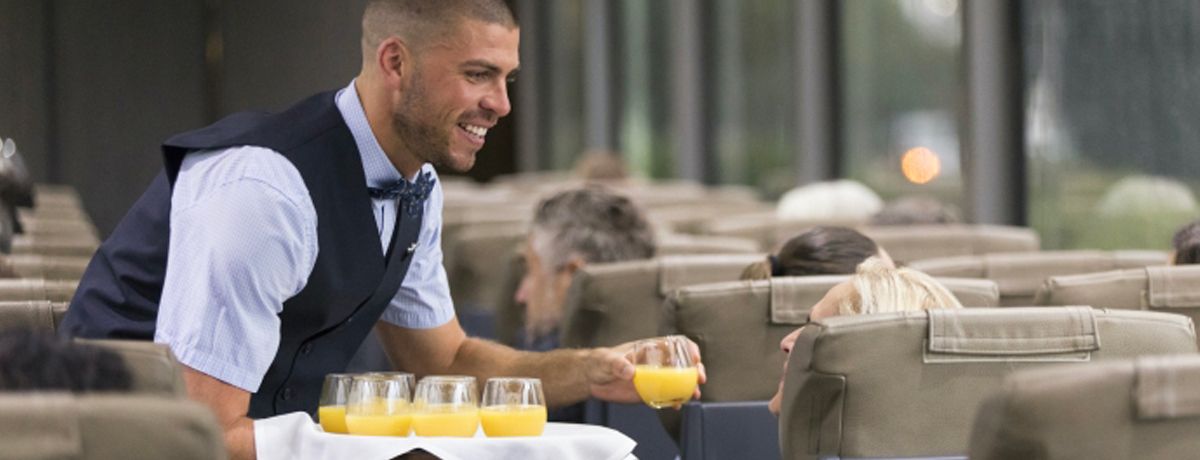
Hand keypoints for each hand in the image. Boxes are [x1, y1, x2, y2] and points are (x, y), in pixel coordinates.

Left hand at [585, 336, 706, 407]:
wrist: (590, 378)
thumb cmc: (599, 362)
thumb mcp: (607, 360)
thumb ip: (618, 364)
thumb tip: (629, 371)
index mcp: (649, 349)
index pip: (675, 344)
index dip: (688, 349)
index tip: (695, 357)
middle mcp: (655, 363)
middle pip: (682, 363)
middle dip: (695, 370)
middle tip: (699, 378)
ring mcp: (653, 378)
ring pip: (678, 381)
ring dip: (689, 387)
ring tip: (694, 394)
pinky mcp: (648, 392)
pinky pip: (666, 396)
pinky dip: (674, 400)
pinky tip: (677, 405)